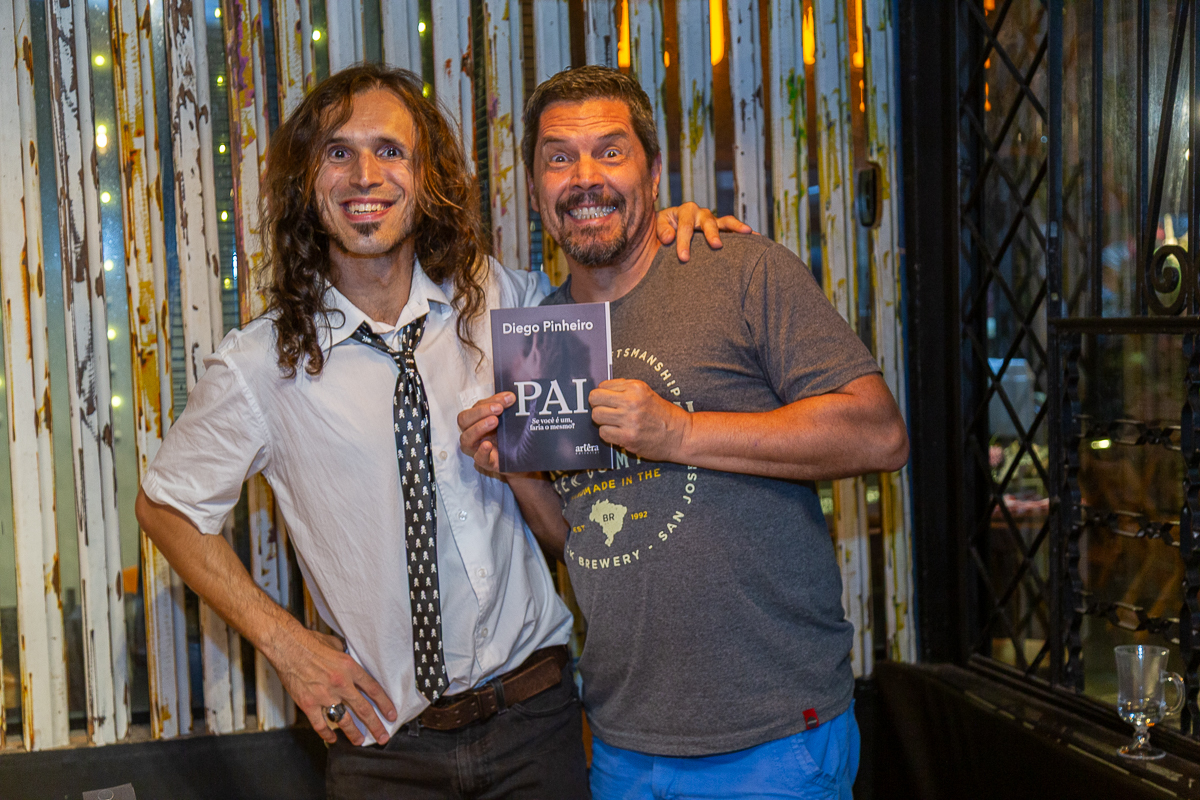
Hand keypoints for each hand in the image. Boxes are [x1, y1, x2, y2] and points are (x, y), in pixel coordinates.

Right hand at [269, 626, 397, 744]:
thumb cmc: (310, 642)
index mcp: (349, 668)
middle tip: (383, 736)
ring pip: (344, 720)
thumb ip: (347, 657)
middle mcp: (340, 683)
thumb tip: (354, 661)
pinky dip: (327, 734)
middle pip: (363, 709)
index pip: (373, 689)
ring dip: (354, 733)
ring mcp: (324, 695)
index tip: (391, 714)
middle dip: (375, 725)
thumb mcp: (337, 645)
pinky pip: (320, 724)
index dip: (384, 703)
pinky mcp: (308, 703)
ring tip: (360, 741)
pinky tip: (332, 738)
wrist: (287, 646)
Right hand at [458, 392, 514, 471]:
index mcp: (476, 420)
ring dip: (479, 427)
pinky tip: (487, 445)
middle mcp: (472, 433)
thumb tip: (512, 395)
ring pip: (466, 438)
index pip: (476, 407)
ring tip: (495, 421)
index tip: (507, 398)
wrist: (519, 457)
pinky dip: (482, 451)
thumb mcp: (507, 419)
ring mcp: (476, 448)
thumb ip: (506, 407)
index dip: (490, 401)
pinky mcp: (486, 462)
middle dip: (481, 412)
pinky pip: (478, 458)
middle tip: (499, 409)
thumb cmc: (508, 435)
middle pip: (464, 420)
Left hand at [589, 379, 690, 460]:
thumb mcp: (646, 392)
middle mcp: (632, 402)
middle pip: (595, 399)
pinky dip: (608, 434)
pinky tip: (618, 432)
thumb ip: (624, 388)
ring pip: (597, 416)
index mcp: (636, 388)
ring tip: (613, 422)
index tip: (610, 400)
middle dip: (598, 405)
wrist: (680, 435)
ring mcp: (629, 421)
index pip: (602, 386)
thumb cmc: (662, 414)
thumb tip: (601, 390)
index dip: (603, 394)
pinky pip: (603, 433)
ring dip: (602, 420)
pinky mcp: (628, 438)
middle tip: (606, 411)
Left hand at [655, 203, 753, 260]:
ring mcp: (712, 220)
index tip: (684, 257)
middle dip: (711, 233)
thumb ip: (661, 230)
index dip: (684, 241)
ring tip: (746, 232)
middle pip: (708, 221)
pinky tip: (757, 237)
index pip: (684, 225)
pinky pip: (734, 228)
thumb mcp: (657, 228)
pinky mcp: (721, 228)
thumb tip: (669, 237)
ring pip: (725, 221)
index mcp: (683, 211)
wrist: (667, 232)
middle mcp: (700, 213)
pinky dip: (744, 232)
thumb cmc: (662, 231)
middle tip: (716, 245)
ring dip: (735, 226)